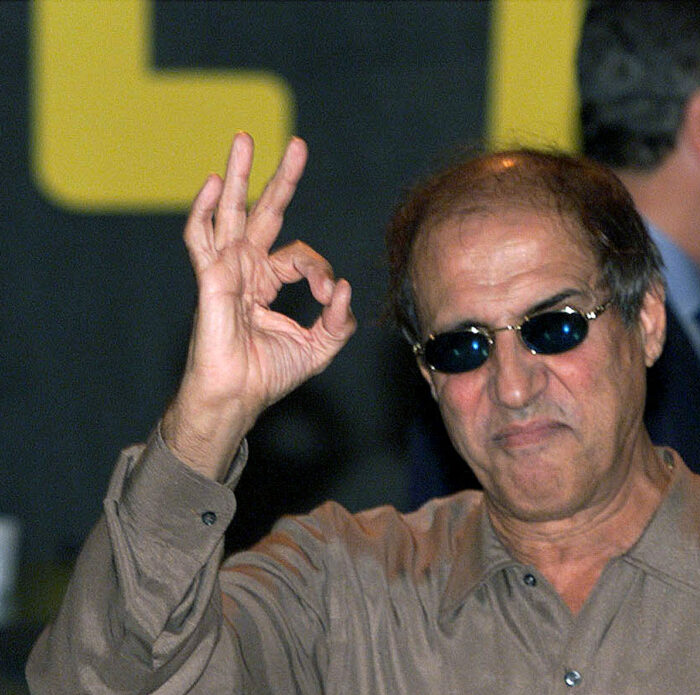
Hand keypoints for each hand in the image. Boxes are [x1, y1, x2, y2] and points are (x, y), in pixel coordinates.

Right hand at [162, 133, 355, 477]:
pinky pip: (201, 237)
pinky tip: (215, 183)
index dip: (320, 272)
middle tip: (296, 145)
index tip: (329, 296)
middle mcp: (245, 269)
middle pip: (263, 212)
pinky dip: (206, 209)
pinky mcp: (210, 279)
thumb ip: (339, 320)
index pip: (300, 256)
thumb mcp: (319, 346)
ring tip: (245, 140)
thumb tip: (345, 289)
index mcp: (266, 281)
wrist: (238, 396)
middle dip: (280, 178)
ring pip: (231, 212)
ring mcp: (225, 270)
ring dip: (239, 174)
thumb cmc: (269, 374)